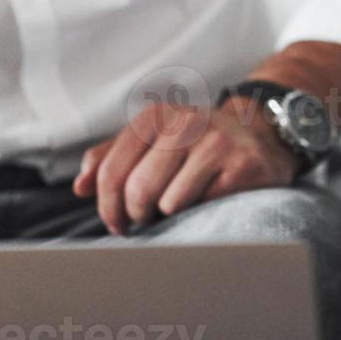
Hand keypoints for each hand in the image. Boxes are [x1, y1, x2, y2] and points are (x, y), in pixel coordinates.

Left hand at [72, 94, 299, 234]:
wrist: (260, 136)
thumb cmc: (197, 145)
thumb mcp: (153, 142)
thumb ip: (112, 159)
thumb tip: (80, 186)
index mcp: (155, 117)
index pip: (112, 171)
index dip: (107, 206)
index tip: (116, 223)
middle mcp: (184, 122)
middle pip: (136, 189)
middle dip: (135, 215)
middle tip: (143, 221)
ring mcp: (215, 141)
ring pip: (166, 200)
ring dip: (166, 216)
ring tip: (174, 208)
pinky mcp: (241, 165)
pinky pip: (200, 205)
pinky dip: (196, 213)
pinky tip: (204, 202)